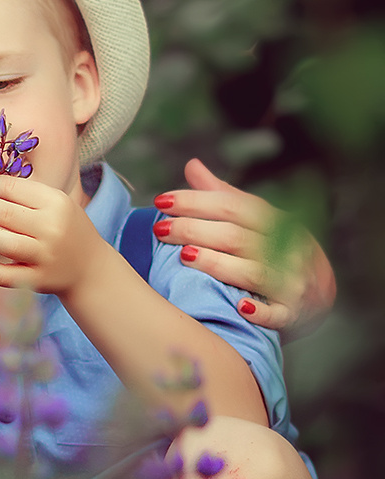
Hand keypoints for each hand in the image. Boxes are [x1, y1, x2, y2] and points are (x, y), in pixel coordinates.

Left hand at [0, 173, 100, 296]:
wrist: (89, 268)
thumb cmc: (64, 228)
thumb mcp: (55, 204)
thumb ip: (24, 195)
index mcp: (56, 203)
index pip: (13, 188)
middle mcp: (51, 228)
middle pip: (4, 213)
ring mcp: (44, 256)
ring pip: (3, 243)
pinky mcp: (37, 281)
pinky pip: (5, 275)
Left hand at [153, 158, 336, 335]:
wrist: (318, 289)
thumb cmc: (276, 248)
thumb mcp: (255, 219)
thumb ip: (223, 196)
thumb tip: (192, 166)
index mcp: (273, 221)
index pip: (231, 206)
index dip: (195, 201)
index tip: (161, 201)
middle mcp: (285, 248)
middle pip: (235, 236)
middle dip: (194, 230)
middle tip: (160, 229)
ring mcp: (290, 281)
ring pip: (252, 271)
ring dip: (217, 264)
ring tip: (184, 255)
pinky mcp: (292, 312)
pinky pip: (277, 313)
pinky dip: (260, 310)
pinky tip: (239, 305)